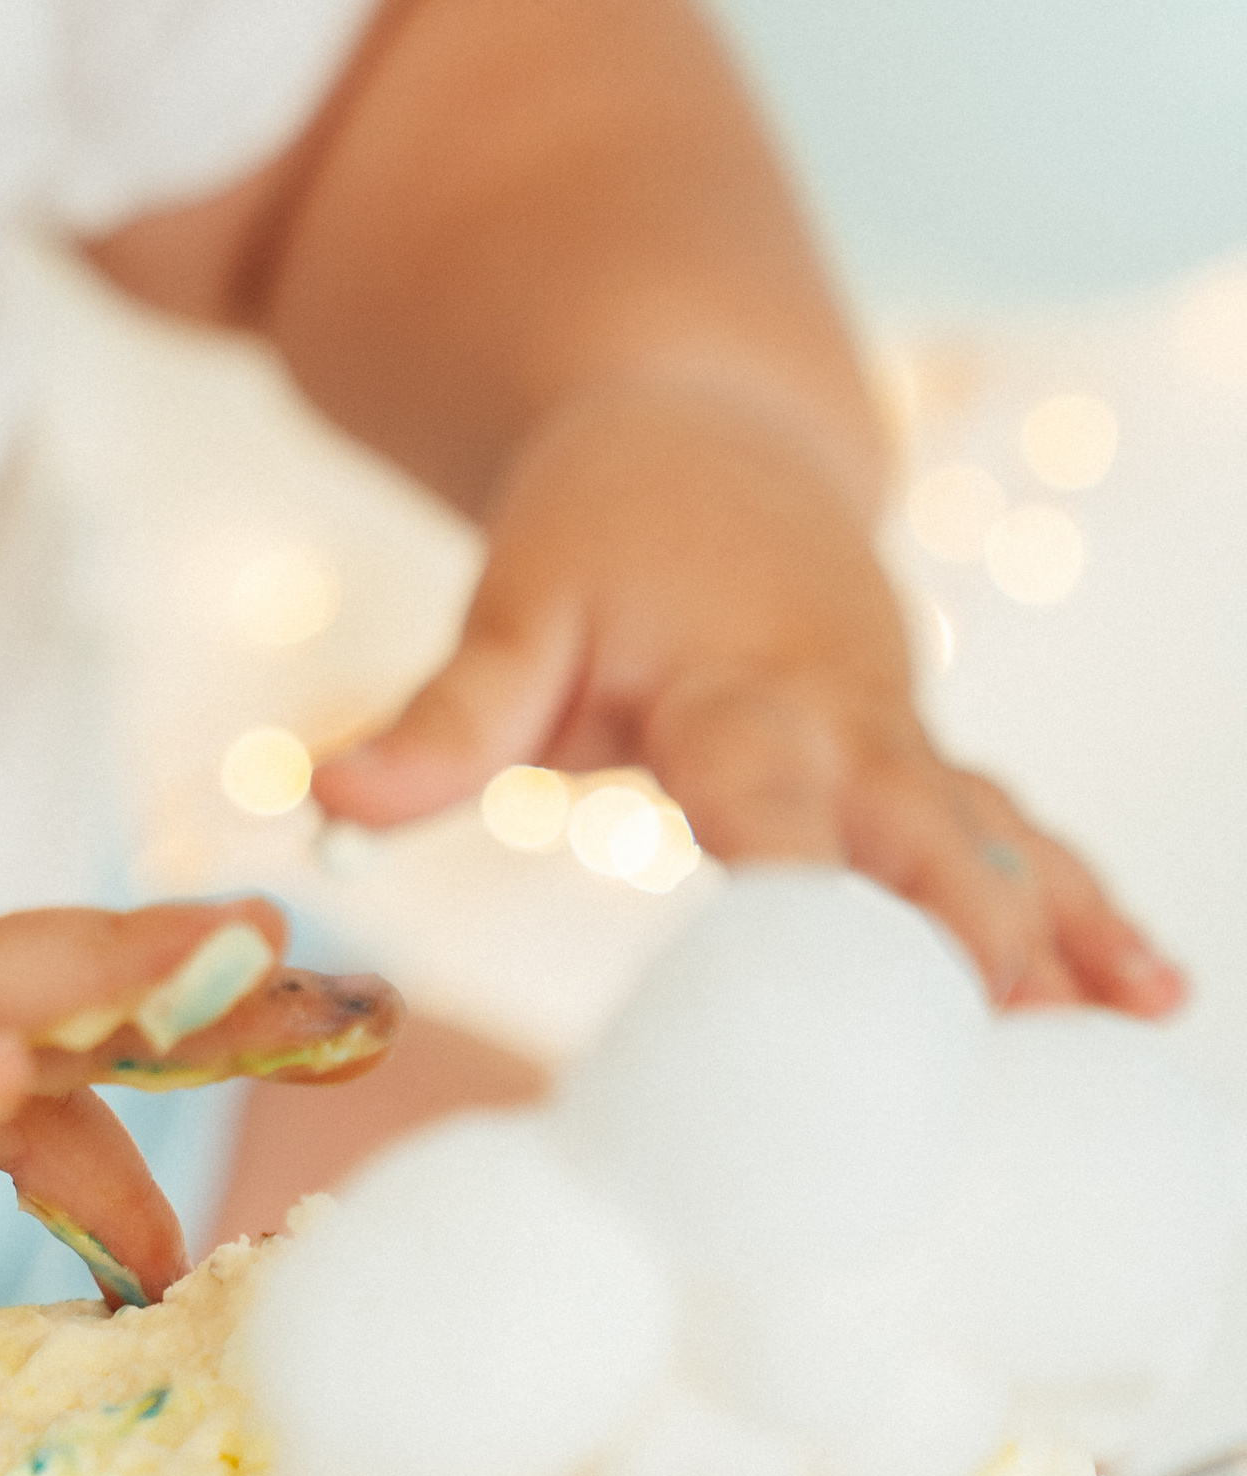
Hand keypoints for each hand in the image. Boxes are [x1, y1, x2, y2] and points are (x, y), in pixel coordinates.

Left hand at [311, 378, 1183, 1018]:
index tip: (826, 975)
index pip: (768, 796)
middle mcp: (843, 718)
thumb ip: (442, 720)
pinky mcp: (929, 766)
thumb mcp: (513, 611)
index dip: (800, 876)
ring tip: (1128, 1023)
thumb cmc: (600, 534)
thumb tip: (329, 795)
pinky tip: (1146, 994)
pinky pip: (1019, 840)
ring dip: (1063, 929)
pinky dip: (1084, 910)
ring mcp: (902, 743)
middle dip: (965, 931)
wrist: (714, 437)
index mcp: (733, 688)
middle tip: (1004, 1037)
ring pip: (997, 839)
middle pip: (918, 831)